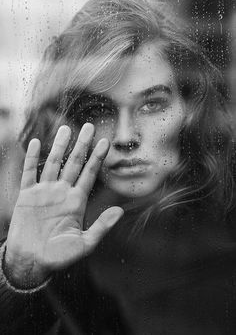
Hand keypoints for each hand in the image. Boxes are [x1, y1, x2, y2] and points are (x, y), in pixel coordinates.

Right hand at [5, 124, 122, 286]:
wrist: (32, 262)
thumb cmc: (59, 256)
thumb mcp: (85, 243)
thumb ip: (102, 226)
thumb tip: (120, 211)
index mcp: (77, 201)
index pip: (90, 174)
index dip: (97, 158)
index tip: (105, 142)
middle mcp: (62, 192)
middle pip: (74, 163)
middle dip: (82, 145)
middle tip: (89, 126)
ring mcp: (44, 191)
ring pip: (53, 162)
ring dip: (59, 146)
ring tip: (65, 128)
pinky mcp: (26, 195)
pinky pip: (29, 172)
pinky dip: (31, 158)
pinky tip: (35, 143)